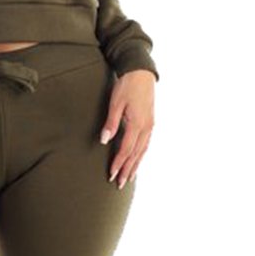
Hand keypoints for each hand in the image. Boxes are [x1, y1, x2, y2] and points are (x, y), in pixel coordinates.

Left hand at [99, 69, 155, 188]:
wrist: (141, 72)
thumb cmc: (127, 85)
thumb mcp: (115, 103)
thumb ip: (111, 123)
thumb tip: (104, 141)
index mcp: (137, 124)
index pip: (126, 149)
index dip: (118, 163)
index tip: (111, 174)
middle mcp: (146, 128)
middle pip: (136, 154)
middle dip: (127, 170)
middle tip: (119, 184)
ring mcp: (150, 126)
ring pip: (143, 151)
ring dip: (135, 165)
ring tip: (129, 178)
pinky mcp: (150, 122)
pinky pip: (146, 144)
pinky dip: (141, 155)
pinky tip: (137, 161)